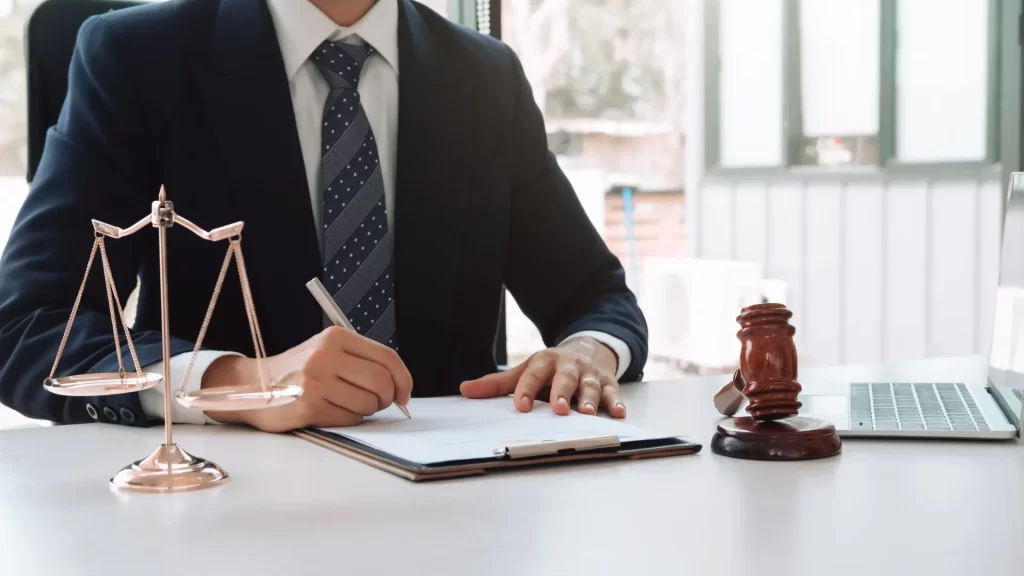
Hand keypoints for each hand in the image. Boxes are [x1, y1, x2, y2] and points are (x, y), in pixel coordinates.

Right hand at [202, 326, 412, 432]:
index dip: (403, 379)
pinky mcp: (308, 406)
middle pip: (381, 382)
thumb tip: (399, 386)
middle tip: (377, 402)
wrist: (253, 385)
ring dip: (366, 410)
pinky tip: (331, 410)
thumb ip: (362, 361)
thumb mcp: (328, 351)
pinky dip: (349, 418)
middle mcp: (325, 356)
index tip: (404, 394)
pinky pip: (349, 418)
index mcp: (335, 337)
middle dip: (386, 398)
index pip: (387, 357)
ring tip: (347, 403)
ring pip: (368, 403)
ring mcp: (315, 382)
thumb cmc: (299, 370)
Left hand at [459, 336, 624, 417]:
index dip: (526, 390)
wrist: (588, 348)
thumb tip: (465, 390)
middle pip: (564, 378)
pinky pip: (613, 392)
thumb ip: (497, 384)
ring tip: (587, 413)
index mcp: (544, 362)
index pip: (532, 375)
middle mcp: (568, 366)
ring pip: (590, 386)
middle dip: (562, 393)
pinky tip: (618, 413)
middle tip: (558, 409)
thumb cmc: (551, 368)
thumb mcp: (526, 370)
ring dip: (590, 399)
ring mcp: (590, 374)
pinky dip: (616, 402)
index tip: (519, 406)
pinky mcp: (608, 382)